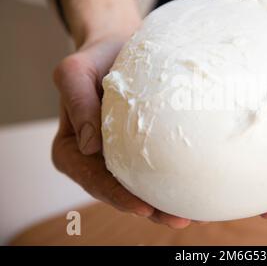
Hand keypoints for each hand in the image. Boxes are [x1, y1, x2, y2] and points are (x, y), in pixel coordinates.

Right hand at [50, 0, 191, 227]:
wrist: (119, 46)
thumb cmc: (97, 57)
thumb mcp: (76, 70)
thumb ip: (75, 99)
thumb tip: (88, 145)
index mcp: (73, 148)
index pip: (93, 179)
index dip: (117, 196)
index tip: (143, 206)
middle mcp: (95, 157)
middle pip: (119, 191)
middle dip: (148, 209)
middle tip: (177, 219)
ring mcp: (118, 155)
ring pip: (139, 187)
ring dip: (163, 204)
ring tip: (192, 214)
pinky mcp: (140, 147)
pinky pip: (154, 169)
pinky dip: (171, 182)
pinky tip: (193, 191)